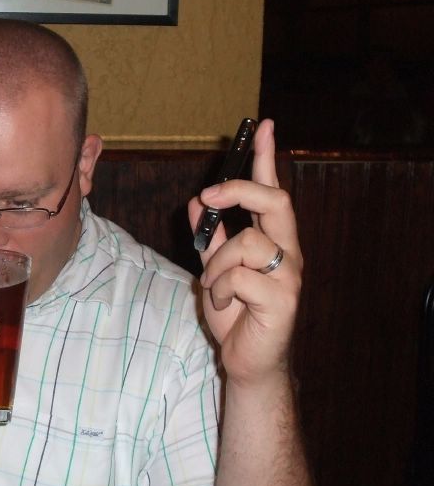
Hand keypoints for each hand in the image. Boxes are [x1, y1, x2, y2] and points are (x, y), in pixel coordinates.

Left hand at [188, 119, 301, 386]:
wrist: (247, 360)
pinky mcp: (284, 300)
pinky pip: (240, 277)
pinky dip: (221, 289)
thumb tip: (197, 203)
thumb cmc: (236, 314)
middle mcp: (288, 252)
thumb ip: (210, 237)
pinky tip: (225, 304)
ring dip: (216, 264)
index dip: (267, 157)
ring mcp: (289, 275)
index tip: (263, 125)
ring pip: (245, 243)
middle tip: (208, 193)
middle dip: (239, 191)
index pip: (273, 190)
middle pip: (275, 201)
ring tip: (214, 287)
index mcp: (273, 240)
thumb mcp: (215, 269)